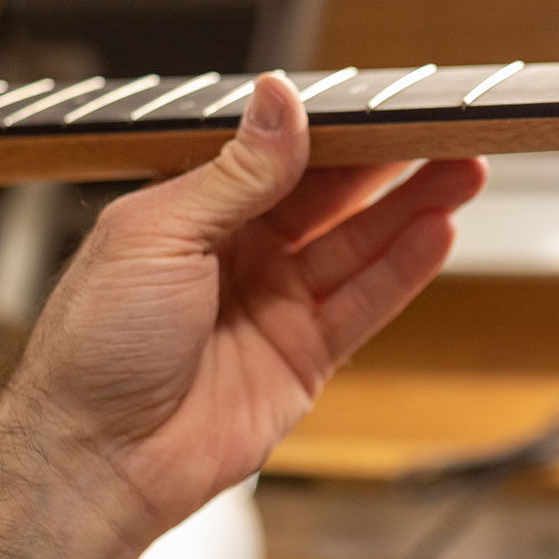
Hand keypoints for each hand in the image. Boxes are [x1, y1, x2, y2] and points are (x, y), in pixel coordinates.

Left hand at [2, 73, 486, 542]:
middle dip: (387, 165)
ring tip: (463, 171)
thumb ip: (236, 172)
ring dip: (410, 209)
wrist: (96, 459)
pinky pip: (361, 304)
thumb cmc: (95, 348)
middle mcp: (238, 254)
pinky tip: (436, 232)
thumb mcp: (160, 234)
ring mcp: (273, 305)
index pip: (279, 158)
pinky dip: (401, 270)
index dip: (332, 132)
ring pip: (357, 246)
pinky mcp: (301, 357)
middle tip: (442, 130)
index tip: (379, 105)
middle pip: (329, 198)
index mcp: (193, 212)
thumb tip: (277, 99)